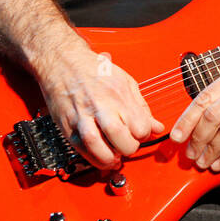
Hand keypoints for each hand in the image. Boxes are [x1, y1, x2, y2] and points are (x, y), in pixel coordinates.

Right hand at [35, 43, 163, 169]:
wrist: (62, 62)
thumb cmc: (93, 70)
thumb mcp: (125, 82)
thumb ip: (142, 107)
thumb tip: (157, 127)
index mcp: (118, 94)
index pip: (140, 126)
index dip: (144, 135)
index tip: (140, 134)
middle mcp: (100, 106)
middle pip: (120, 137)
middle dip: (128, 148)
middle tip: (128, 146)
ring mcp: (82, 116)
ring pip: (97, 146)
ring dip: (109, 158)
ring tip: (115, 157)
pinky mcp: (67, 125)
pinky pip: (81, 149)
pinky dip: (94, 159)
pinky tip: (101, 157)